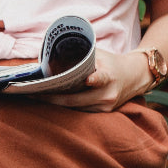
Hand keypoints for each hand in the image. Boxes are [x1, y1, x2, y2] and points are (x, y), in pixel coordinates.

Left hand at [38, 49, 152, 112]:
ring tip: (35, 96)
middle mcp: (107, 94)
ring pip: (74, 108)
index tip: (88, 80)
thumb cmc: (111, 62)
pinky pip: (79, 111)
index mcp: (109, 76)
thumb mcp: (99, 54)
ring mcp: (105, 106)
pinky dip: (65, 106)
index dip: (95, 80)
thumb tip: (52, 53)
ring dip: (55, 103)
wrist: (135, 76)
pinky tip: (50, 100)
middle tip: (33, 93)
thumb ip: (80, 55)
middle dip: (52, 97)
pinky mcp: (103, 113)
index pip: (102, 78)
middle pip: (76, 100)